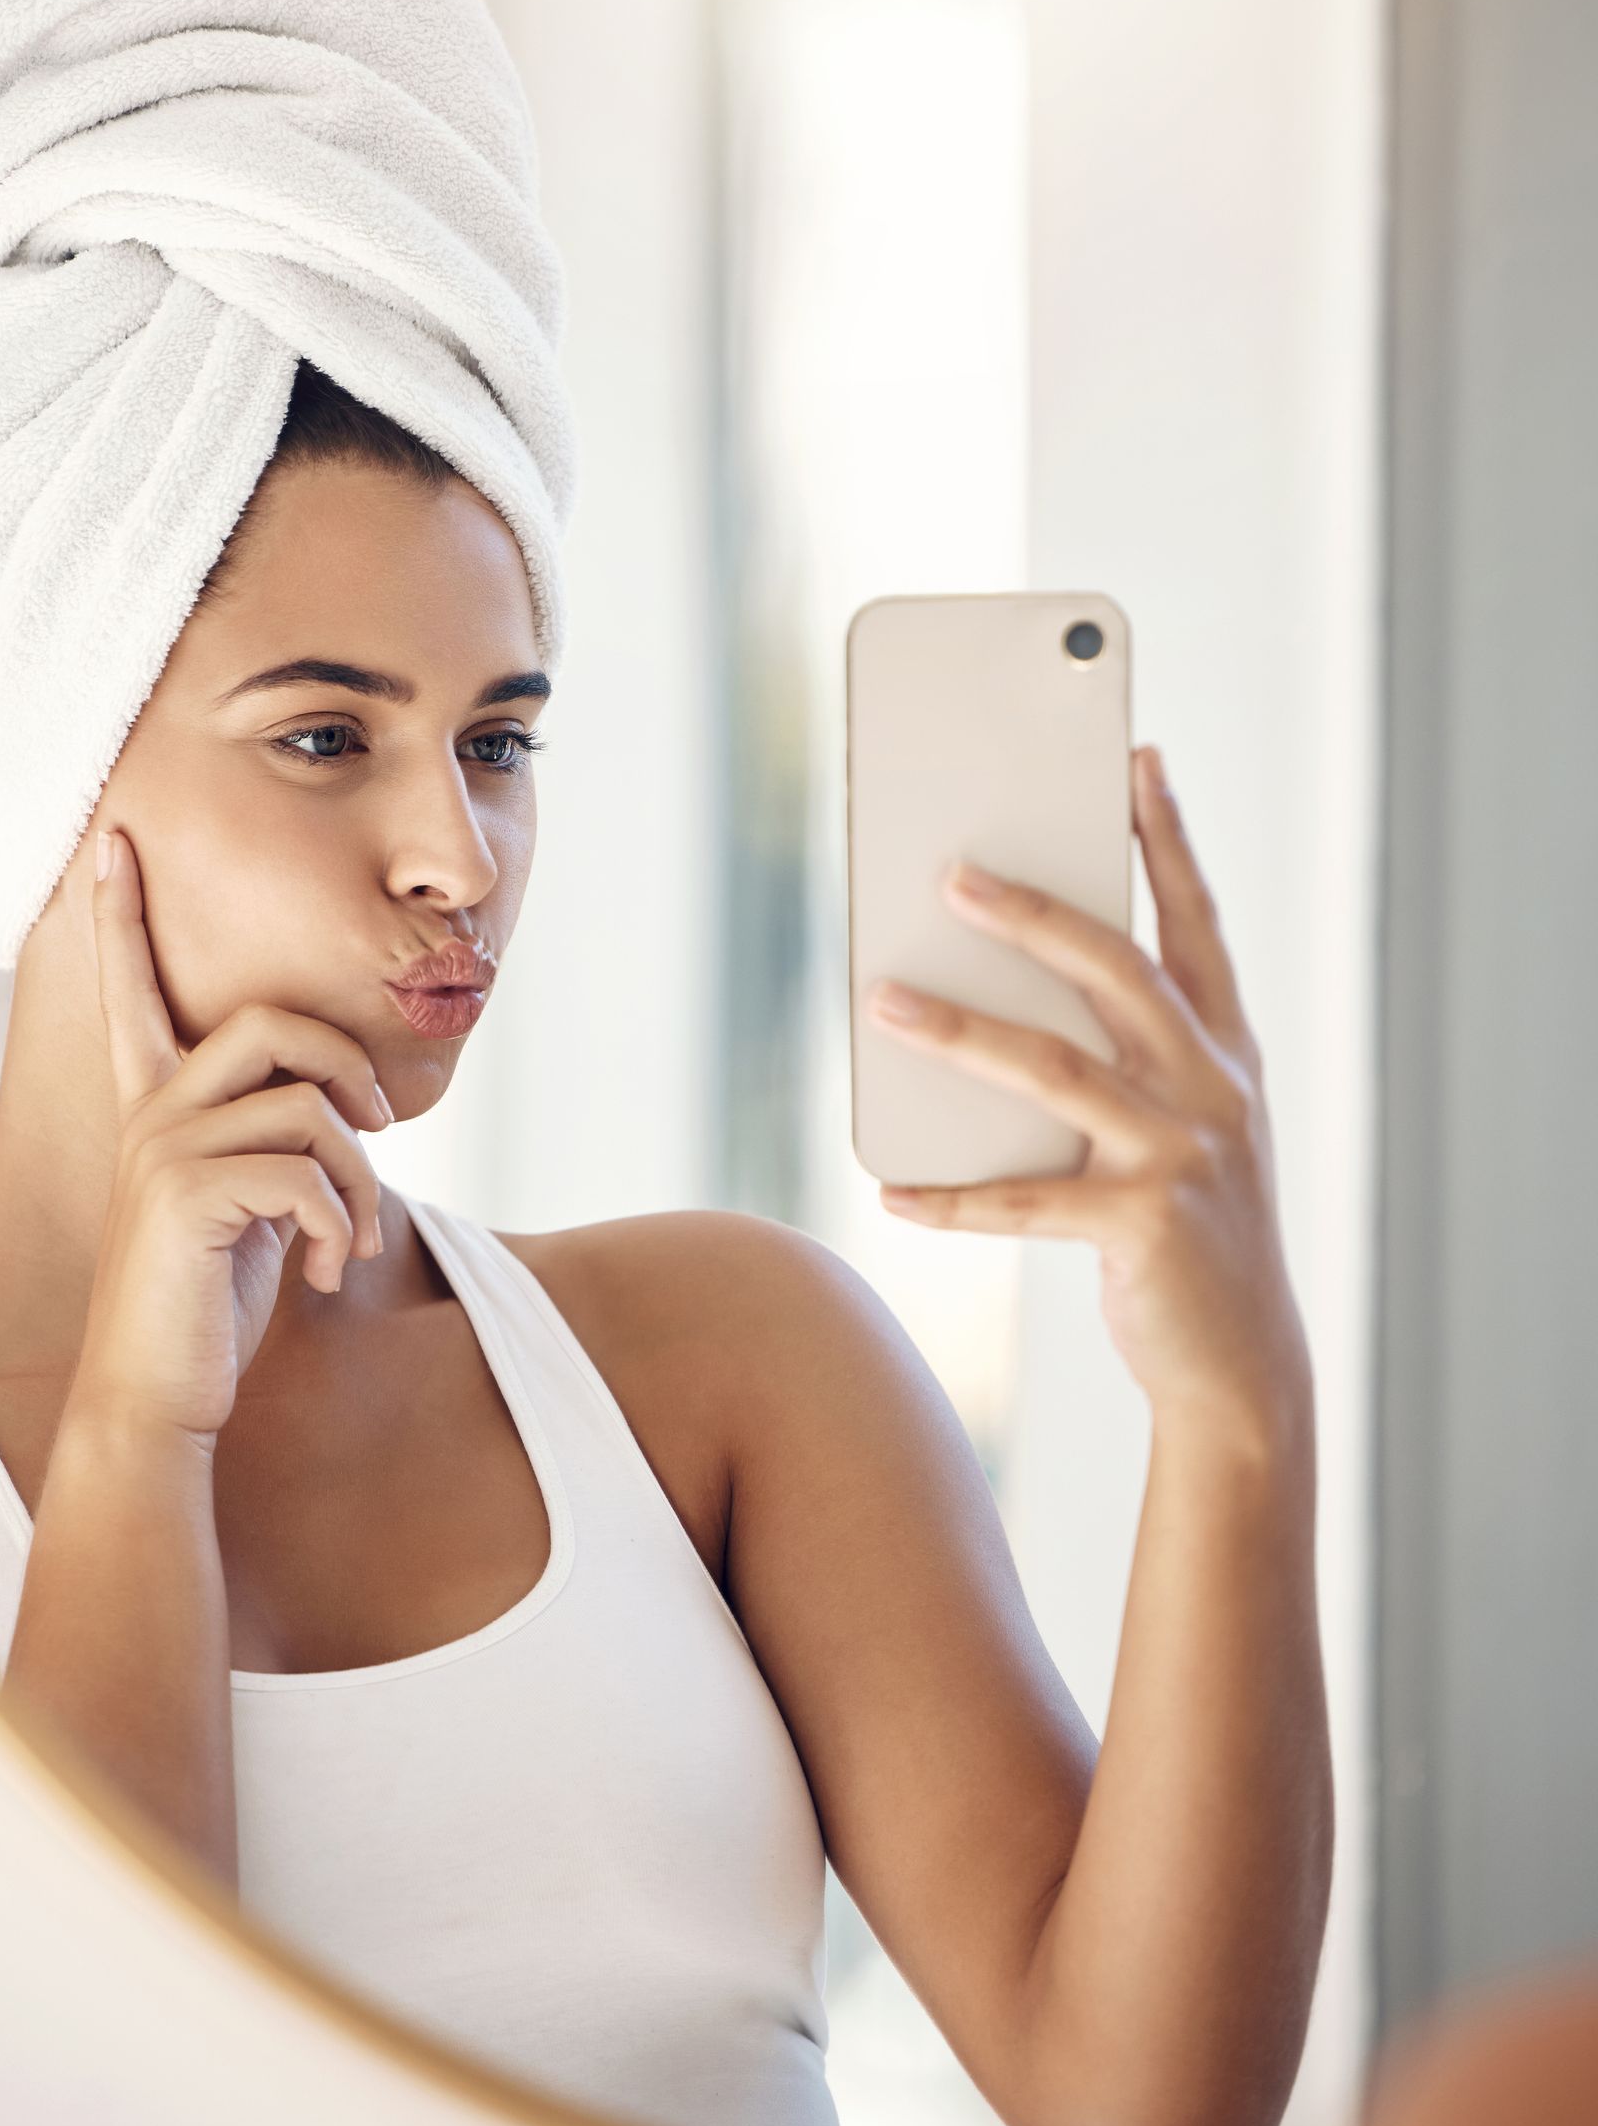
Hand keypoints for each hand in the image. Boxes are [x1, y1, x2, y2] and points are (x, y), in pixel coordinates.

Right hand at [71, 825, 392, 1445]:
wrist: (158, 1395)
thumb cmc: (209, 1302)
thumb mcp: (250, 1204)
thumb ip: (273, 1139)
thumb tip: (345, 1106)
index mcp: (153, 1105)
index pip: (133, 990)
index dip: (122, 915)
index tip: (114, 840)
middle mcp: (148, 1113)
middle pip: (273, 1020)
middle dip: (350, 1065)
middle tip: (381, 1124)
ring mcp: (161, 1150)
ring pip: (311, 1110)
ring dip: (360, 1183)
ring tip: (351, 1240)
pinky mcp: (186, 1195)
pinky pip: (310, 1175)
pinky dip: (343, 1226)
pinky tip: (330, 1272)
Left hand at [865, 746, 1312, 1438]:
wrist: (1242, 1364)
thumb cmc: (1186, 1226)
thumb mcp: (1176, 1128)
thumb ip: (1117, 1059)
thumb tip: (996, 991)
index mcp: (1226, 1051)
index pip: (1195, 924)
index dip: (1166, 841)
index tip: (1136, 761)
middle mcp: (1214, 1088)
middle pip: (1118, 972)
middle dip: (1035, 914)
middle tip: (954, 871)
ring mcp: (1185, 1155)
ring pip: (1059, 1070)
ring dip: (962, 1032)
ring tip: (883, 1002)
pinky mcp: (1146, 1226)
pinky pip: (1028, 1201)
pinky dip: (955, 1197)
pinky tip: (893, 1191)